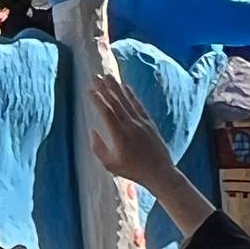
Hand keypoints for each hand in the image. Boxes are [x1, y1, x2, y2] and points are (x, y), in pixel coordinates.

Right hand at [86, 73, 181, 191]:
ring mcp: (141, 123)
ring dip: (116, 87)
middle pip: (115, 102)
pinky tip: (125, 87)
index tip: (89, 90)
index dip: (97, 100)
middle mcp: (131, 126)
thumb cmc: (132, 171)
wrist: (159, 172)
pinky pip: (138, 105)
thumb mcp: (110, 164)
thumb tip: (92, 131)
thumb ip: (98, 147)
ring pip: (127, 101)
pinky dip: (131, 95)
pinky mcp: (149, 123)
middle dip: (104, 88)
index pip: (106, 112)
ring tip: (108, 76)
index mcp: (119, 135)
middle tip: (95, 76)